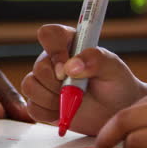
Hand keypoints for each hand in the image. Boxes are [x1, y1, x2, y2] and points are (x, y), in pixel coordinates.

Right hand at [21, 24, 146, 134]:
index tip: (68, 69)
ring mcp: (45, 82)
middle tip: (78, 90)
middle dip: (58, 83)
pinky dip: (48, 113)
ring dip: (52, 98)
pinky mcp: (41, 102)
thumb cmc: (116, 84)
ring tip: (73, 102)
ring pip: (29, 85)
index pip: (49, 34)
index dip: (55, 50)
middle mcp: (53, 60)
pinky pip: (32, 107)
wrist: (117, 111)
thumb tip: (71, 66)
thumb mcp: (113, 68)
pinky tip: (65, 112)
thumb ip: (95, 60)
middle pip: (39, 66)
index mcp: (69, 44)